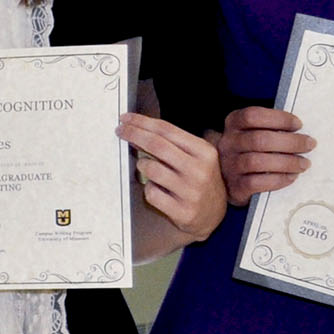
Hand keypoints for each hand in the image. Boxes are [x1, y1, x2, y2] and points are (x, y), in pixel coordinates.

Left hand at [120, 112, 227, 238]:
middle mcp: (200, 170)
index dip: (142, 122)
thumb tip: (138, 130)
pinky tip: (157, 189)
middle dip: (134, 134)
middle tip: (120, 130)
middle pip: (157, 145)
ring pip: (151, 169)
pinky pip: (151, 193)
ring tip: (146, 167)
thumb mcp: (195, 156)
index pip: (167, 130)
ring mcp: (192, 192)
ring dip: (142, 165)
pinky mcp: (183, 212)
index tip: (126, 118)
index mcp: (204, 151)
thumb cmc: (198, 179)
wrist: (214, 214)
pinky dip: (149, 188)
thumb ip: (172, 143)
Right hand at [211, 105, 313, 207]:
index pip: (253, 116)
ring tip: (304, 163)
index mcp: (233, 123)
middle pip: (259, 139)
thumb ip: (272, 129)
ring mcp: (228, 165)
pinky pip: (256, 182)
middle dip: (290, 142)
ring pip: (257, 161)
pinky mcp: (234, 186)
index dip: (278, 119)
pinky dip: (278, 179)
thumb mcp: (255, 133)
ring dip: (287, 162)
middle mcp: (228, 143)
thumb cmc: (252, 151)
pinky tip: (291, 176)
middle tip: (310, 144)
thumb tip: (301, 132)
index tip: (298, 125)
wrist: (232, 180)